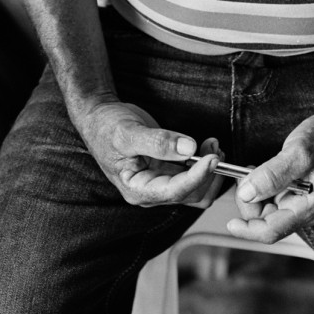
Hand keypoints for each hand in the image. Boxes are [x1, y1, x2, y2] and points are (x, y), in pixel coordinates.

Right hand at [78, 100, 224, 207]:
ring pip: (197, 191)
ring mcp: (161, 184)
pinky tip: (206, 149)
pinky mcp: (169, 174)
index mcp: (137, 189)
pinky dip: (205, 168)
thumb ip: (158, 142)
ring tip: (213, 145)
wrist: (99, 119)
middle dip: (207, 172)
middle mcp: (151, 193)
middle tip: (214, 145)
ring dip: (210, 172)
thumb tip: (189, 148)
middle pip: (190, 195)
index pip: (175, 191)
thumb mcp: (128, 132)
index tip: (212, 158)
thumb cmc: (106, 126)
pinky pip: (194, 180)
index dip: (197, 176)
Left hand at [226, 106, 313, 242]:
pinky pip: (270, 199)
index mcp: (308, 209)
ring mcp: (300, 204)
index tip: (230, 223)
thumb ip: (272, 176)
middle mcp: (304, 212)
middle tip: (245, 176)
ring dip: (253, 194)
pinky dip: (259, 188)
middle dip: (249, 202)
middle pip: (265, 222)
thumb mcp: (298, 153)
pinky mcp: (295, 195)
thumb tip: (247, 194)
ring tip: (254, 170)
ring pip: (265, 211)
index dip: (248, 230)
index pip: (272, 231)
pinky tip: (261, 171)